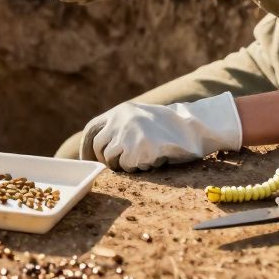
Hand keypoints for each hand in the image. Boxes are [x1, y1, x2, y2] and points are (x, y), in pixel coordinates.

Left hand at [79, 92, 242, 171]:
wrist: (191, 127)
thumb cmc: (168, 127)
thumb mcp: (140, 118)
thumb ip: (120, 126)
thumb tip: (99, 149)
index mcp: (119, 111)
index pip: (91, 129)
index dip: (87, 148)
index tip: (87, 162)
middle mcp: (119, 120)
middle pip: (99, 147)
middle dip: (106, 160)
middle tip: (118, 167)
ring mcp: (126, 134)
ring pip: (111, 158)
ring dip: (124, 164)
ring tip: (143, 158)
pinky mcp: (135, 149)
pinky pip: (127, 166)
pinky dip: (137, 167)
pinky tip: (152, 160)